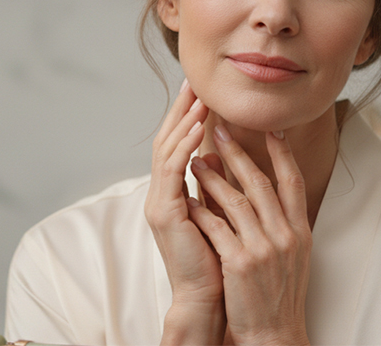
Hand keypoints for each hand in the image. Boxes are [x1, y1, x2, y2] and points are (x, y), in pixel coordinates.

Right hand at [144, 80, 225, 344]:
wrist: (207, 298)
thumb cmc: (216, 260)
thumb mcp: (216, 213)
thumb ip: (213, 187)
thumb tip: (221, 160)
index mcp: (173, 195)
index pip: (177, 146)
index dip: (185, 118)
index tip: (198, 92)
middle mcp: (161, 195)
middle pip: (166, 141)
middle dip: (179, 111)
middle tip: (192, 82)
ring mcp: (159, 203)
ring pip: (166, 152)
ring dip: (181, 123)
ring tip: (196, 99)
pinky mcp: (164, 213)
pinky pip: (171, 172)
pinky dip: (183, 148)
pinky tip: (195, 130)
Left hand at [188, 127, 311, 345]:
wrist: (275, 335)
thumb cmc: (279, 296)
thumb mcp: (294, 256)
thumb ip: (284, 223)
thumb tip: (268, 192)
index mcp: (299, 231)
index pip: (293, 182)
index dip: (283, 154)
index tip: (272, 129)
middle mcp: (284, 236)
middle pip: (260, 184)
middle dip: (238, 153)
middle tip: (219, 129)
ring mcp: (262, 249)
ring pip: (234, 201)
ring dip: (212, 177)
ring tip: (194, 160)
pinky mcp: (239, 263)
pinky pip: (216, 228)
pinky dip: (200, 210)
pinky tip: (187, 198)